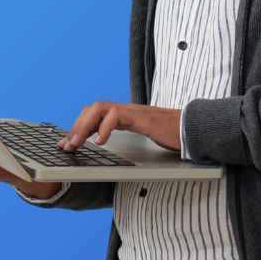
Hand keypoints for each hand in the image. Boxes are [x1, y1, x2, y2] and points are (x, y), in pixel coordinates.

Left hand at [56, 102, 180, 152]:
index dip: (78, 128)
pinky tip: (100, 142)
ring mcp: (134, 112)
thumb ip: (130, 140)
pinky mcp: (143, 117)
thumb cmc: (173, 135)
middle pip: (93, 108)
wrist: (195, 129)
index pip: (95, 115)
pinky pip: (117, 115)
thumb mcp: (145, 140)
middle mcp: (127, 111)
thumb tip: (113, 151)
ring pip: (100, 108)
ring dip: (84, 126)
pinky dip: (104, 127)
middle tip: (66, 146)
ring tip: (76, 143)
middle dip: (76, 126)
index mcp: (126, 116)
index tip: (66, 144)